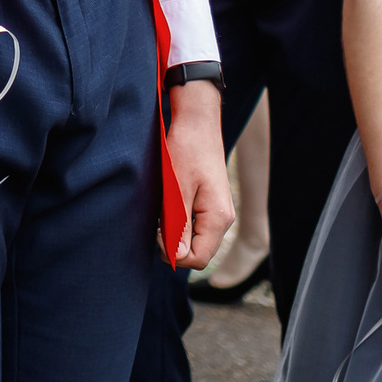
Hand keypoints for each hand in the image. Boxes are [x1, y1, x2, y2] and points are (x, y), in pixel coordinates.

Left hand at [166, 80, 234, 267]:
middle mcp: (224, 218)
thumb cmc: (186, 151)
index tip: (157, 233)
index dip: (174, 255)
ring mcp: (220, 211)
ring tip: (163, 210)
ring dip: (176, 232)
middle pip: (199, 251)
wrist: (197, 123)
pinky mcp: (212, 204)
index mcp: (218, 217)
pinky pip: (197, 226)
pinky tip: (170, 205)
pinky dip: (181, 222)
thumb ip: (178, 225)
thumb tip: (176, 257)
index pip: (199, 258)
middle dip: (175, 244)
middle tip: (157, 221)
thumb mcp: (176, 189)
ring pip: (196, 239)